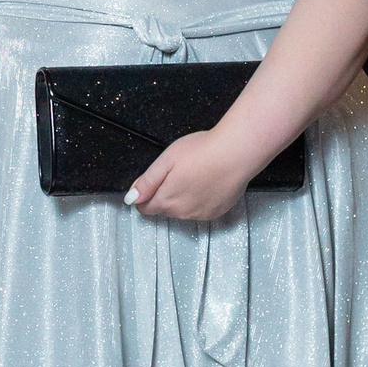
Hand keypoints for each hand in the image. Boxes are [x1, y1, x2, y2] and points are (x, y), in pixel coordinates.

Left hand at [127, 130, 251, 223]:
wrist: (236, 153)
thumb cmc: (201, 152)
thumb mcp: (165, 160)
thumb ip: (147, 182)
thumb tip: (131, 198)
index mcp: (167, 200)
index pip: (145, 208)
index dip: (145, 194)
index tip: (153, 180)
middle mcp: (183, 213)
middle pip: (163, 209)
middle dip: (164, 194)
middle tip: (177, 172)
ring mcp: (201, 214)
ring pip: (182, 210)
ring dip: (182, 198)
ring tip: (194, 175)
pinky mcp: (218, 212)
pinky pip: (200, 210)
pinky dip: (200, 199)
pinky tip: (207, 182)